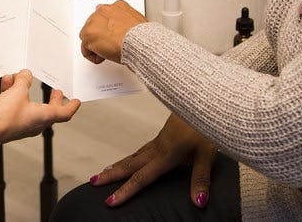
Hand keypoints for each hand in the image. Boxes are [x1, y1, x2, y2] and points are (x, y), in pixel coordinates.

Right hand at [0, 69, 79, 143]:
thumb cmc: (5, 117)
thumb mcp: (18, 91)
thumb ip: (23, 80)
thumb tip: (25, 75)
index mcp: (44, 117)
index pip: (64, 113)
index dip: (71, 106)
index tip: (76, 101)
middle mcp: (36, 124)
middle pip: (49, 110)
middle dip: (52, 99)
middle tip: (56, 91)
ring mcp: (23, 125)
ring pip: (30, 106)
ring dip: (26, 91)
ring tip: (19, 78)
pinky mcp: (11, 124)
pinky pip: (17, 107)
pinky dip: (14, 96)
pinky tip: (7, 84)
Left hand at [79, 0, 146, 64]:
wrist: (138, 41)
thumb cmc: (140, 35)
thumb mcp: (137, 21)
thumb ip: (125, 21)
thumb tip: (122, 27)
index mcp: (116, 6)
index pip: (105, 16)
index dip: (108, 29)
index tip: (112, 36)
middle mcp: (103, 11)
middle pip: (94, 25)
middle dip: (100, 36)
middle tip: (110, 45)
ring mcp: (93, 22)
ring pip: (88, 37)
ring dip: (96, 46)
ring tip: (109, 51)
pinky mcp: (88, 34)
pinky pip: (86, 50)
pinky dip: (94, 56)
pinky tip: (104, 56)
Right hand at [89, 113, 217, 208]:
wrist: (205, 99)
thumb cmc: (207, 124)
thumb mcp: (207, 154)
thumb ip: (200, 179)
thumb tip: (198, 202)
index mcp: (167, 154)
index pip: (142, 177)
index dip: (126, 190)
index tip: (110, 201)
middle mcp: (159, 147)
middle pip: (130, 163)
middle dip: (111, 175)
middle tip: (94, 182)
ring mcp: (160, 139)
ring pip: (134, 154)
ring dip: (118, 165)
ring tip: (104, 173)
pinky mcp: (164, 134)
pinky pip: (141, 148)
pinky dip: (130, 156)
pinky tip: (131, 158)